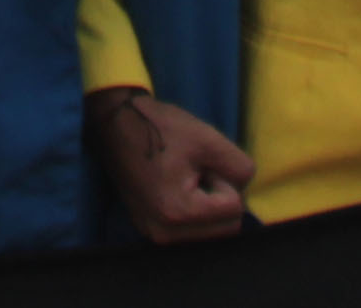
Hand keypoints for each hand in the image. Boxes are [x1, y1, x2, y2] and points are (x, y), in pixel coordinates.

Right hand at [85, 88, 249, 241]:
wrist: (116, 124)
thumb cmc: (160, 128)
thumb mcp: (208, 139)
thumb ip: (240, 168)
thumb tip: (244, 190)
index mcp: (178, 212)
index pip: (234, 209)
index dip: (224, 180)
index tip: (200, 162)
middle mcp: (165, 233)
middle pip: (226, 228)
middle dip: (220, 199)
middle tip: (196, 170)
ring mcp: (155, 235)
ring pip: (211, 233)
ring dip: (209, 208)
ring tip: (187, 179)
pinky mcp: (151, 231)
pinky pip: (192, 232)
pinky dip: (195, 214)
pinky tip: (178, 189)